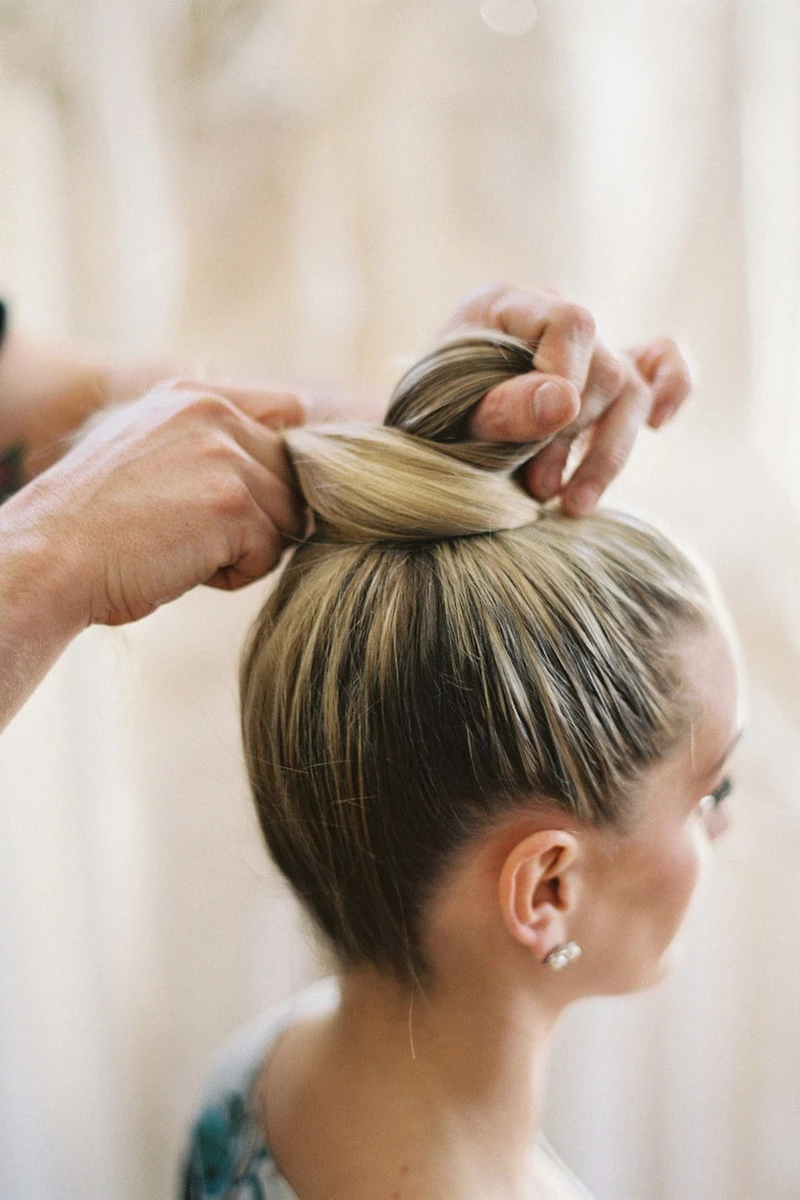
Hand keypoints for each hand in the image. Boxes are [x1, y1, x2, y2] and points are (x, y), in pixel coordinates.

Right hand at [24, 379, 305, 626]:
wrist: (49, 557)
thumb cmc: (95, 523)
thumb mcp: (148, 451)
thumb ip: (209, 441)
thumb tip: (288, 454)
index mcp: (193, 395)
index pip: (290, 410)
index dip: (285, 460)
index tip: (251, 492)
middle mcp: (213, 412)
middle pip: (293, 475)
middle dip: (262, 513)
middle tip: (195, 532)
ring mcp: (225, 456)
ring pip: (287, 517)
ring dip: (247, 547)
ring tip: (183, 547)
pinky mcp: (233, 505)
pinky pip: (269, 554)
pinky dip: (233, 575)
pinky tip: (181, 565)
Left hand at [443, 281, 691, 513]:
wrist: (421, 438)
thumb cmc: (427, 421)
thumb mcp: (448, 417)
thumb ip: (501, 408)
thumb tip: (564, 403)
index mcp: (505, 304)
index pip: (571, 322)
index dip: (569, 376)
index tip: (545, 433)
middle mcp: (550, 314)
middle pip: (605, 367)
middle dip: (574, 437)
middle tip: (539, 487)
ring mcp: (583, 345)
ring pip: (632, 387)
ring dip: (609, 452)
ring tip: (573, 504)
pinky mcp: (604, 374)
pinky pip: (660, 365)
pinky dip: (670, 389)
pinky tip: (659, 425)